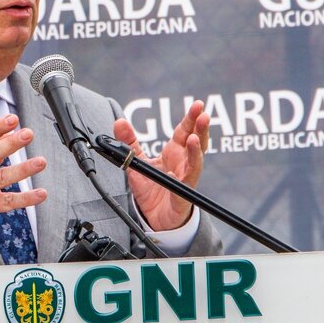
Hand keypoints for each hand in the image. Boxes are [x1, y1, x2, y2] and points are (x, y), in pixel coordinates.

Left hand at [113, 100, 209, 230]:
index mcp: (175, 152)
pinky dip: (179, 179)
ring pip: (195, 164)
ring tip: (193, 139)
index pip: (185, 131)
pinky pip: (182, 188)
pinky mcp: (181, 197)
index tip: (197, 105)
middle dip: (201, 129)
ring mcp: (185, 180)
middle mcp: (183, 163)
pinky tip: (174, 173)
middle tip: (204, 116)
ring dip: (195, 151)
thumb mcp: (137, 161)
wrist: (155, 217)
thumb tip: (119, 121)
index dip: (191, 118)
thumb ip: (129, 142)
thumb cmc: (153, 187)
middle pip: (197, 143)